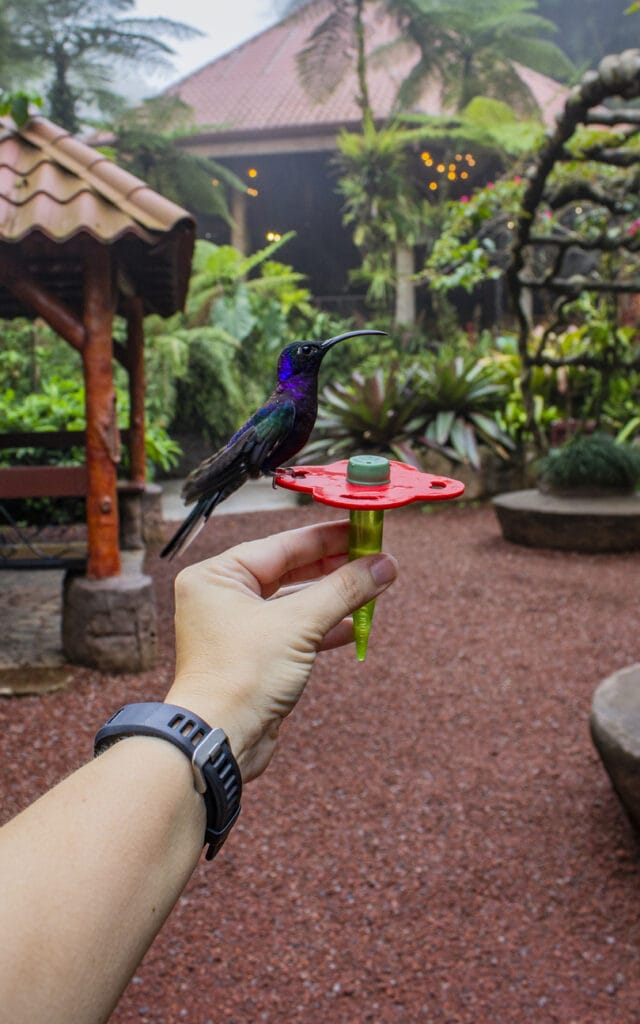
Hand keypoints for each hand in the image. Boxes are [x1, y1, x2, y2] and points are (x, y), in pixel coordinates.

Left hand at [165, 520, 397, 780]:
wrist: (218, 740)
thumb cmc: (238, 678)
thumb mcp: (298, 624)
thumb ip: (343, 589)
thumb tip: (382, 565)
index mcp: (217, 576)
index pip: (281, 545)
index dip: (326, 538)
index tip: (361, 530)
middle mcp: (222, 598)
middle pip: (288, 571)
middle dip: (333, 567)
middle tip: (372, 556)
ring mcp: (237, 629)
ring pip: (294, 603)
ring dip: (332, 598)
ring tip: (371, 587)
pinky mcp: (253, 657)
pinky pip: (293, 631)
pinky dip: (322, 628)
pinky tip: (351, 626)